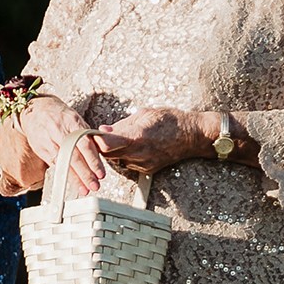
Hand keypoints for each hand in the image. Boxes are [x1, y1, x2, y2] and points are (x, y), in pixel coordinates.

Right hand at [20, 97, 108, 196]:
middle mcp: (59, 132)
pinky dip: (64, 176)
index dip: (93, 160)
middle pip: (74, 156)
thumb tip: (104, 147)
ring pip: (63, 163)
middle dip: (85, 173)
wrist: (36, 110)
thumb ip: (88, 134)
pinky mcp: (41, 150)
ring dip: (75, 179)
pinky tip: (71, 184)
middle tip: (95, 185)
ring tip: (85, 190)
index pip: (85, 144)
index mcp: (72, 122)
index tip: (100, 173)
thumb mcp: (76, 119)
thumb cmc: (60, 116)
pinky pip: (54, 165)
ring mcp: (49, 141)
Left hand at [95, 108, 214, 177]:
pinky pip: (127, 163)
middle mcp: (138, 153)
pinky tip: (130, 146)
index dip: (94, 140)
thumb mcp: (145, 114)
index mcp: (137, 136)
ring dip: (112, 152)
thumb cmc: (171, 120)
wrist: (193, 136)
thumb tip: (103, 130)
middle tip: (97, 136)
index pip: (105, 145)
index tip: (90, 133)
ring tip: (116, 139)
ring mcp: (143, 164)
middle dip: (100, 146)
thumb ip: (122, 124)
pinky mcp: (146, 170)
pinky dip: (123, 155)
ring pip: (116, 160)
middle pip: (107, 155)